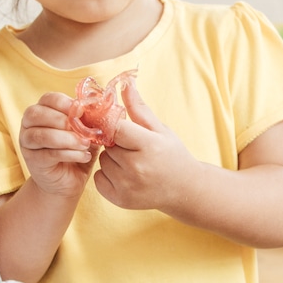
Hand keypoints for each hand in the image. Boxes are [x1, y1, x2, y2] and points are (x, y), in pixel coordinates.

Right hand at [19, 93, 95, 197]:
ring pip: (42, 135)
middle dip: (62, 120)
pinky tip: (84, 156)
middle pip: (36, 114)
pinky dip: (69, 154)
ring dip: (67, 139)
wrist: (67, 182)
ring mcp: (27, 143)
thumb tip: (99, 107)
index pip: (48, 98)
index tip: (82, 110)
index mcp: (42, 110)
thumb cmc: (77, 151)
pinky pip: (48, 154)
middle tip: (84, 130)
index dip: (64, 102)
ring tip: (86, 144)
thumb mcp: (85, 132)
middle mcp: (28, 124)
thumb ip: (88, 120)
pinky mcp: (32, 161)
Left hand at [94, 81, 201, 211]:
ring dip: (111, 159)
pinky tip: (125, 175)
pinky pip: (98, 178)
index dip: (114, 125)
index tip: (119, 126)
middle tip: (132, 148)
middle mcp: (136, 168)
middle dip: (116, 143)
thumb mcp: (160, 129)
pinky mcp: (119, 199)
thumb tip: (125, 83)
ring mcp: (127, 186)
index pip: (115, 128)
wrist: (184, 189)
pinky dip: (107, 175)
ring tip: (131, 162)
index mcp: (148, 146)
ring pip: (102, 161)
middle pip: (108, 145)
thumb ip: (139, 107)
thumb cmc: (172, 155)